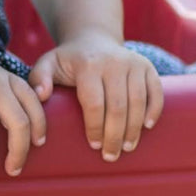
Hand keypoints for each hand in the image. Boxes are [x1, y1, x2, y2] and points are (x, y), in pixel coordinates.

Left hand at [29, 32, 162, 161]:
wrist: (93, 40)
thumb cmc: (68, 61)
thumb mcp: (48, 64)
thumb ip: (39, 78)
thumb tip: (41, 95)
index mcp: (88, 65)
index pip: (94, 103)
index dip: (95, 127)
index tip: (94, 145)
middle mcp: (113, 62)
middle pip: (118, 107)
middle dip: (115, 135)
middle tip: (110, 155)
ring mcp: (133, 63)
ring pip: (138, 102)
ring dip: (133, 129)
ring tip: (126, 147)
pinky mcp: (147, 67)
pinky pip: (156, 92)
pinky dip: (154, 110)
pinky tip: (146, 127)